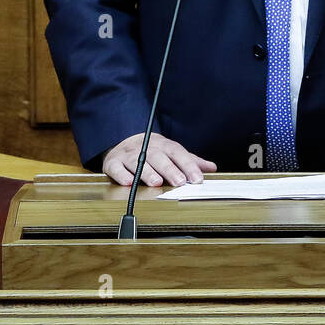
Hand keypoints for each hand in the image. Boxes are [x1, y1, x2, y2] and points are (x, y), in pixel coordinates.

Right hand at [101, 132, 216, 186]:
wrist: (122, 142)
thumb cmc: (152, 152)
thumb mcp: (171, 153)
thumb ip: (190, 161)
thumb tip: (211, 167)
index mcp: (163, 146)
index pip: (178, 153)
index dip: (189, 165)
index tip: (198, 179)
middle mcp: (147, 148)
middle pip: (159, 157)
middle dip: (170, 169)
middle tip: (179, 181)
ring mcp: (129, 155)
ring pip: (138, 162)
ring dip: (147, 172)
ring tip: (156, 182)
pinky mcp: (113, 162)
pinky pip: (116, 168)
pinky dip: (122, 175)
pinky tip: (128, 182)